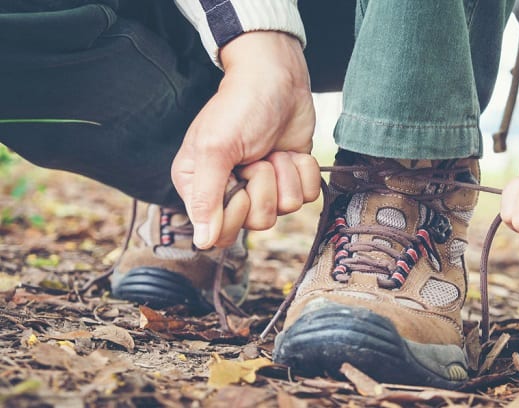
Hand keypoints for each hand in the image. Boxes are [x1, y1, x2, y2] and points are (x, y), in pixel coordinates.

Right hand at [171, 32, 319, 248]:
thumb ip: (206, 198)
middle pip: (255, 225)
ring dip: (284, 176)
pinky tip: (289, 152)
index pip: (218, 233)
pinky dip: (302, 172)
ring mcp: (263, 187)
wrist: (277, 78)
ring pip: (284, 212)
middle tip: (257, 160)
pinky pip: (306, 197)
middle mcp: (230, 191)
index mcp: (200, 187)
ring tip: (272, 151)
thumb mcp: (215, 148)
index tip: (239, 181)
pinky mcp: (290, 179)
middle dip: (264, 190)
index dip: (236, 213)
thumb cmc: (239, 107)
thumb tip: (201, 242)